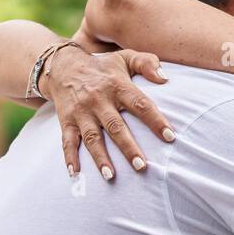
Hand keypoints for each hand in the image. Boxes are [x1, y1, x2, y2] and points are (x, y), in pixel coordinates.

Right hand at [43, 46, 173, 179]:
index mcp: (118, 86)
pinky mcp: (66, 120)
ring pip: (92, 138)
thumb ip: (147, 63)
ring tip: (111, 176)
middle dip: (128, 148)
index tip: (170, 137)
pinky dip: (69, 158)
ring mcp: (82, 112)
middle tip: (142, 166)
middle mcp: (99, 100)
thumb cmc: (103, 67)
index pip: (140, 104)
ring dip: (101, 158)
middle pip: (116, 126)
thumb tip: (165, 78)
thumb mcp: (125, 57)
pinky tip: (75, 174)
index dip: (155, 120)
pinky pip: (67, 141)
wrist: (63, 66)